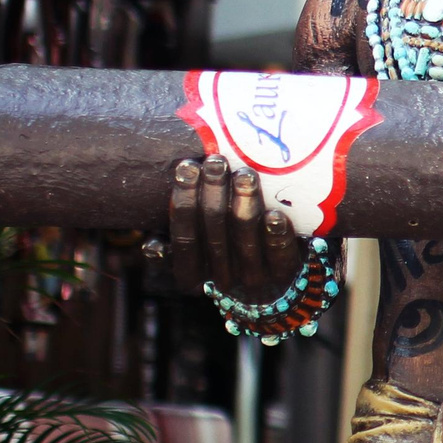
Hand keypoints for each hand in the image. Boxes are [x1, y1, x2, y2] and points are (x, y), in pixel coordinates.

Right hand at [166, 155, 302, 299]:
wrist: (273, 279)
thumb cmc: (224, 245)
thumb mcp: (197, 240)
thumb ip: (180, 229)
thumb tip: (158, 231)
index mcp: (192, 276)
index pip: (184, 239)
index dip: (184, 202)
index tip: (187, 166)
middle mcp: (221, 280)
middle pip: (214, 235)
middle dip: (214, 194)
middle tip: (216, 161)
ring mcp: (253, 280)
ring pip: (246, 241)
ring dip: (245, 205)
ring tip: (244, 174)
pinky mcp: (284, 275)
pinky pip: (279, 255)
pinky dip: (275, 234)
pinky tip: (274, 213)